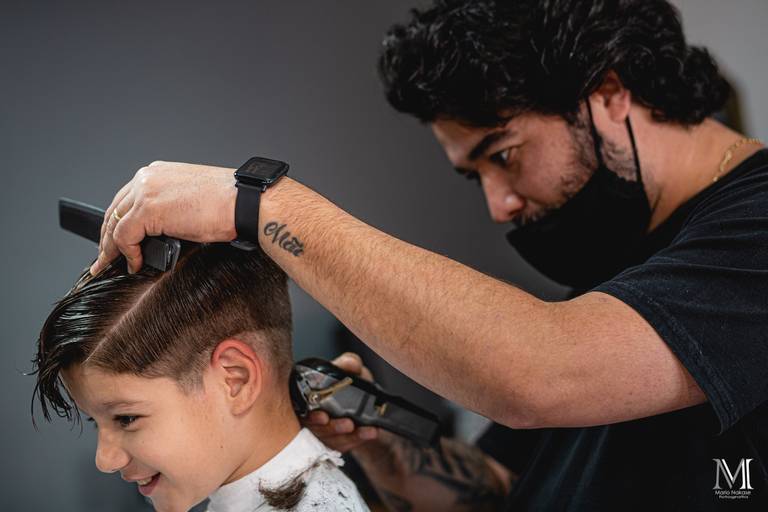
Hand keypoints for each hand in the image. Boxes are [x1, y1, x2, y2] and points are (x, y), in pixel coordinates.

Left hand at [90, 161, 237, 274]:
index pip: (126, 199)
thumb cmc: (229, 202)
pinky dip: (127, 254)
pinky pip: (125, 237)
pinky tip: (136, 264)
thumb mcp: (192, 200)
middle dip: (108, 237)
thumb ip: (170, 209)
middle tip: (105, 258)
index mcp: (158, 173)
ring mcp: (146, 192)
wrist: (244, 202)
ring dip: (111, 249)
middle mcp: (148, 178)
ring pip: (114, 224)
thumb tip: (161, 232)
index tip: (116, 240)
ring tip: (111, 266)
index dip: (118, 222)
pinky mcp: (148, 210)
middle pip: (115, 210)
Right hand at [302, 352, 380, 452]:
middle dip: (330, 428)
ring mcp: (318, 432)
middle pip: (312, 430)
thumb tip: (350, 363)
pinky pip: (340, 446)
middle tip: (347, 424)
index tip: (323, 417)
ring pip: (326, 440)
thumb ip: (349, 364)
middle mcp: (306, 415)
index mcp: (303, 395)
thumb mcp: (351, 371)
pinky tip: (368, 433)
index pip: (299, 410)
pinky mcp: (331, 443)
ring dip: (344, 436)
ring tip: (360, 428)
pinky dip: (355, 440)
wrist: (365, 405)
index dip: (310, 416)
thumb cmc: (350, 384)